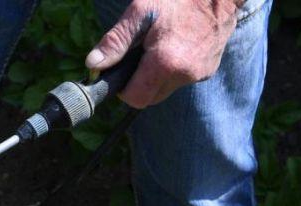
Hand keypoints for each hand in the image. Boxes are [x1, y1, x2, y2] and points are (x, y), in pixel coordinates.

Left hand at [85, 0, 245, 107]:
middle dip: (140, 84)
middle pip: (150, 98)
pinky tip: (176, 47)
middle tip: (140, 57)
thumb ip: (116, 41)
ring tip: (159, 48)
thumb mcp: (141, 12)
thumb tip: (93, 64)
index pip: (135, 99)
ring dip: (156, 77)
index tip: (123, 72)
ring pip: (165, 90)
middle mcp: (183, 75)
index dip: (124, 90)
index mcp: (165, 63)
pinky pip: (181, 80)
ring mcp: (197, 76)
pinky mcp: (207, 72)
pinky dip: (174, 70)